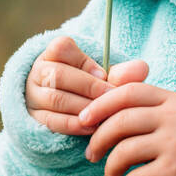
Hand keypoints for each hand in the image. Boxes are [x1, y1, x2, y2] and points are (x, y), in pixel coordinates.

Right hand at [24, 36, 149, 135]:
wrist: (71, 108)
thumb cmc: (92, 86)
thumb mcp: (106, 76)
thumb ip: (122, 72)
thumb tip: (142, 68)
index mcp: (54, 52)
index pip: (62, 48)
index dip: (84, 62)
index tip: (103, 74)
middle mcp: (39, 70)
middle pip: (58, 75)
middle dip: (89, 87)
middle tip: (111, 97)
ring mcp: (33, 94)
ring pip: (55, 99)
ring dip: (83, 107)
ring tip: (105, 114)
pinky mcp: (33, 117)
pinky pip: (52, 121)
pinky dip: (74, 125)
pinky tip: (93, 128)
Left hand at [79, 65, 175, 175]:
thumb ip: (158, 109)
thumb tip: (113, 108)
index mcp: (175, 101)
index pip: (129, 92)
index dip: (101, 104)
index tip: (84, 119)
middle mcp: (175, 118)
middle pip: (121, 120)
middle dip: (98, 138)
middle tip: (91, 154)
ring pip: (124, 150)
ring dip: (109, 168)